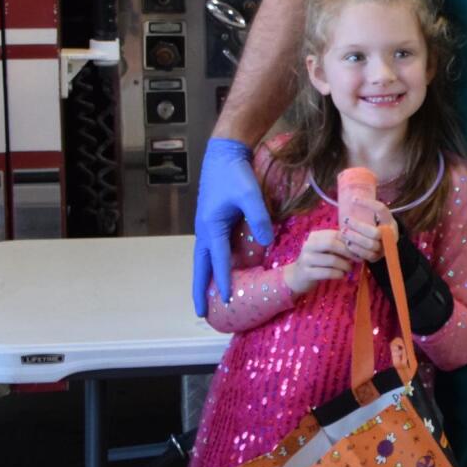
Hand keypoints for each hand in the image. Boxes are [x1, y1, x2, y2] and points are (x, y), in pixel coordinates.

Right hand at [192, 138, 273, 315]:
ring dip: (204, 278)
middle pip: (201, 266)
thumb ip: (258, 218)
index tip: (227, 300)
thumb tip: (266, 243)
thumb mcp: (250, 195)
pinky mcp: (212, 221)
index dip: (224, 281)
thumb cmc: (236, 174)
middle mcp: (205, 229)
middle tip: (200, 312)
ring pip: (204, 258)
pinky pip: (210, 249)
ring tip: (205, 299)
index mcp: (212, 226)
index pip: (219, 260)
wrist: (224, 154)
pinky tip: (217, 271)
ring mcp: (207, 226)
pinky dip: (211, 264)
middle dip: (200, 289)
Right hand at [284, 228, 355, 295]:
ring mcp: (306, 259)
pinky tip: (341, 275)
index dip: (350, 241)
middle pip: (332, 243)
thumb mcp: (325, 250)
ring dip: (344, 265)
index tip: (361, 249)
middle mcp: (309, 245)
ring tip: (349, 269)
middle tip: (358, 259)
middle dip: (348, 252)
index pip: (335, 234)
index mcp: (315, 236)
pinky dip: (338, 274)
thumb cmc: (316, 262)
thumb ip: (338, 245)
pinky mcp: (306, 273)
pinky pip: (327, 272)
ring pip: (331, 260)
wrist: (297, 277)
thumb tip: (359, 246)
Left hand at [340, 199, 393, 263]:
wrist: (385, 244)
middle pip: (375, 232)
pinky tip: (347, 242)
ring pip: (370, 245)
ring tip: (343, 231)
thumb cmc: (377, 227)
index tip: (353, 199)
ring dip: (355, 238)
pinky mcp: (377, 257)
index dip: (368, 204)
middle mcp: (390, 235)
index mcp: (390, 221)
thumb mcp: (377, 218)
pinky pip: (366, 255)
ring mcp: (384, 248)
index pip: (381, 210)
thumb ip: (369, 212)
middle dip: (358, 226)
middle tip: (346, 220)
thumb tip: (351, 198)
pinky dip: (355, 249)